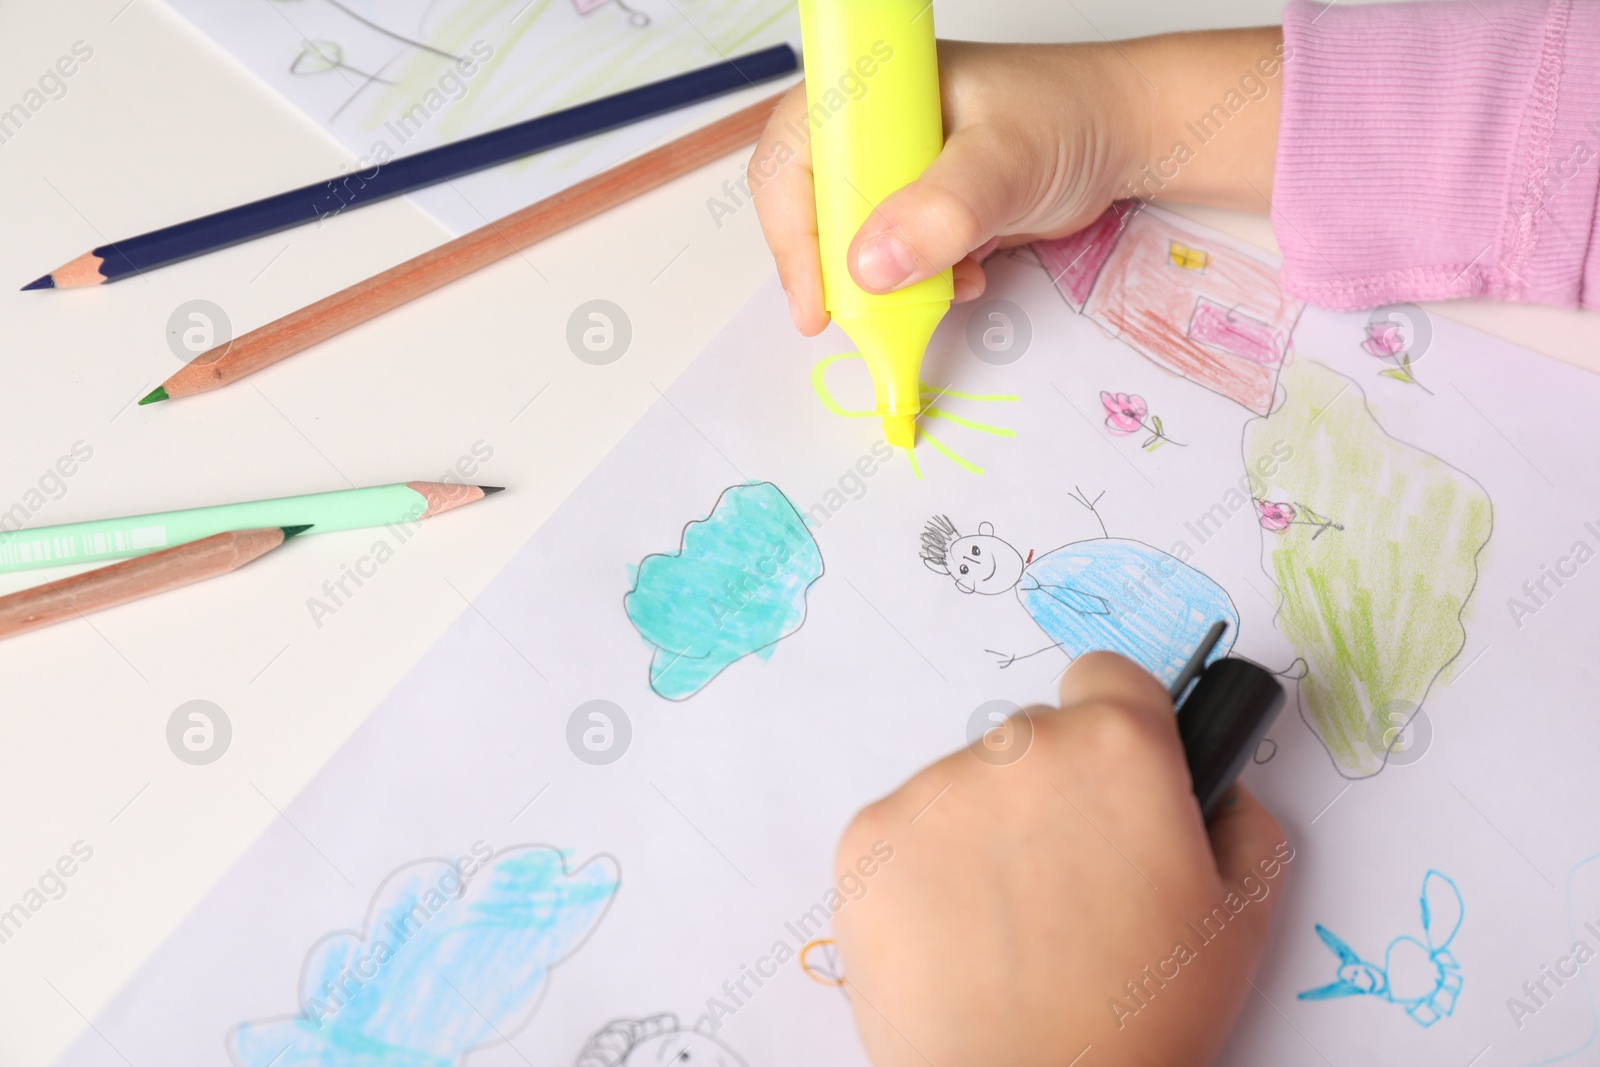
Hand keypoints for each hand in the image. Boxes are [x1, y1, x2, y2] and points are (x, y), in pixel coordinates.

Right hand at [749, 31, 1282, 334]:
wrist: (1125, 138)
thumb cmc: (1068, 120)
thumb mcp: (1004, 162)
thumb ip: (942, 211)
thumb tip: (870, 268)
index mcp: (865, 91)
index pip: (790, 163)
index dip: (792, 235)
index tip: (817, 306)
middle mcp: (865, 129)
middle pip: (809, 213)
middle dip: (842, 271)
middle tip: (876, 319)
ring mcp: (890, 171)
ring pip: (848, 246)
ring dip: (886, 286)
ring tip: (943, 291)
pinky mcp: (914, 208)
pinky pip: (888, 261)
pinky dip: (917, 286)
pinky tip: (965, 280)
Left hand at [833, 652, 1290, 1066]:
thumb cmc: (1139, 1018)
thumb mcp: (1241, 920)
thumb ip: (1241, 821)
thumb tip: (1214, 786)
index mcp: (1117, 747)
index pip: (1110, 676)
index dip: (1124, 724)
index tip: (1119, 776)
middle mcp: (1018, 747)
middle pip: (1038, 736)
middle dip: (1056, 790)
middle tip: (1072, 883)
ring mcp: (932, 790)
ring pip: (968, 786)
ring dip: (989, 832)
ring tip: (1011, 927)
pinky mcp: (868, 838)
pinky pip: (907, 831)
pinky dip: (927, 871)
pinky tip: (957, 937)